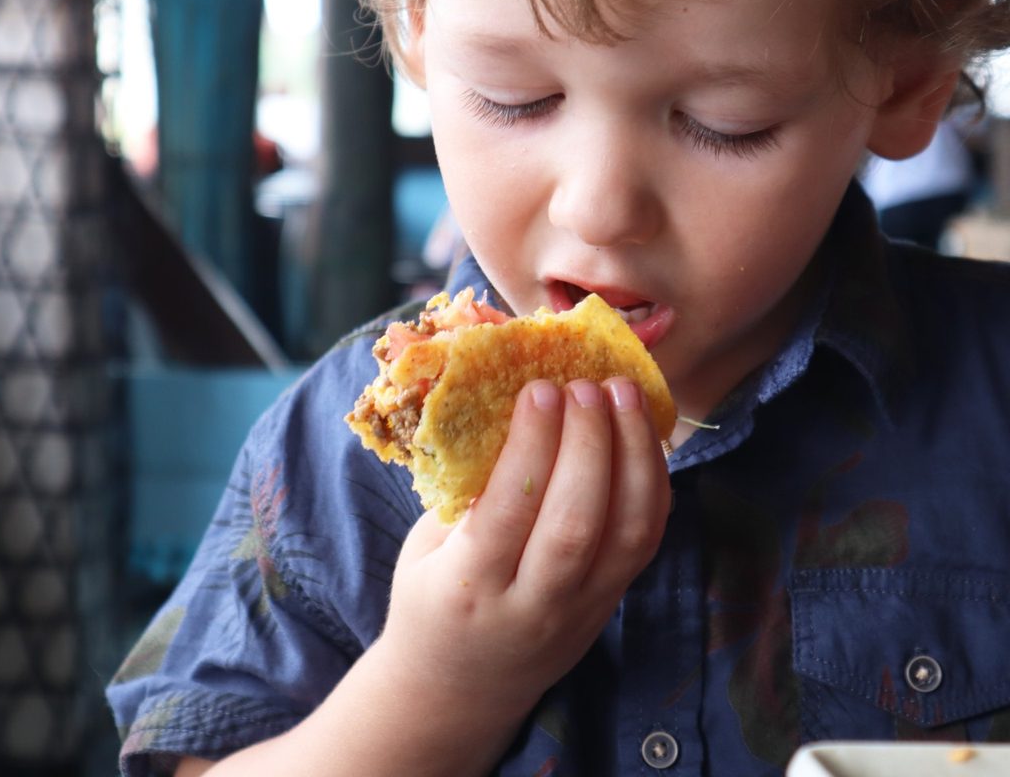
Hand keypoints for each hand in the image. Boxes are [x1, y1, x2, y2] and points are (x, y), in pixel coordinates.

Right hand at [377, 376, 671, 723]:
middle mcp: (532, 606)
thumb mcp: (424, 549)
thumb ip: (464, 493)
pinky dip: (652, 481)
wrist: (457, 693)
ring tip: (624, 393)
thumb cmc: (431, 602)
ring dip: (634, 454)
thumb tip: (506, 409)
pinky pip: (647, 541)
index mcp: (468, 588)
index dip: (533, 445)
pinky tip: (642, 434)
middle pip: (577, 523)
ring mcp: (582, 611)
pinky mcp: (611, 606)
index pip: (511, 510)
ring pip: (629, 533)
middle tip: (586, 383)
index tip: (540, 387)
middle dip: (589, 442)